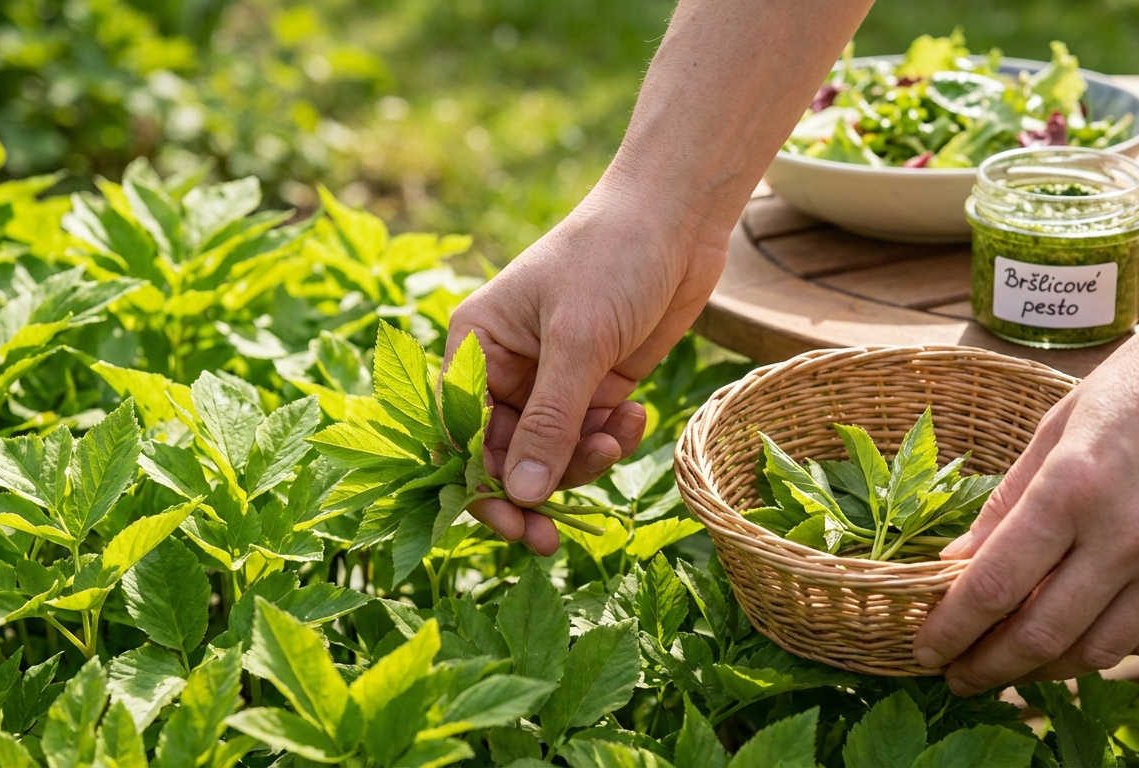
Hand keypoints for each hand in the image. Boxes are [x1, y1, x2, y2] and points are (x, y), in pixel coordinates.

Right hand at [446, 189, 725, 554]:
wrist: (679, 217)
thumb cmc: (612, 259)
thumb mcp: (578, 342)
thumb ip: (549, 422)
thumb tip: (520, 496)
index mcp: (477, 346)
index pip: (459, 433)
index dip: (479, 485)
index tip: (512, 524)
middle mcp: (508, 366)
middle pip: (507, 455)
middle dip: (536, 488)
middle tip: (552, 539)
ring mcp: (555, 378)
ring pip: (554, 453)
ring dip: (583, 460)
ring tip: (616, 438)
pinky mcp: (598, 383)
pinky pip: (593, 435)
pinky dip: (612, 438)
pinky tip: (637, 416)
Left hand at [915, 238, 1138, 694]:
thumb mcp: (1056, 425)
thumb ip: (1006, 502)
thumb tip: (955, 564)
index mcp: (1074, 488)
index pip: (995, 586)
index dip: (951, 630)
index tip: (924, 649)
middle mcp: (1128, 535)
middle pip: (1041, 635)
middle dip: (988, 666)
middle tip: (957, 678)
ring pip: (1097, 651)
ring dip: (1044, 668)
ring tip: (1009, 663)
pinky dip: (1105, 648)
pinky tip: (1076, 636)